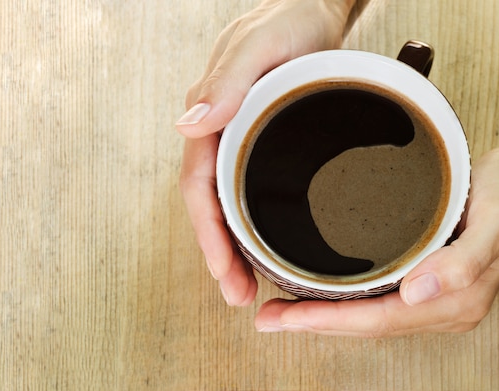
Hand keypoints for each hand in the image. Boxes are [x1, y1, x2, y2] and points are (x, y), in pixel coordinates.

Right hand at [177, 0, 354, 305]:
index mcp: (212, 115)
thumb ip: (226, 82)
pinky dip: (250, 223)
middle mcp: (219, 132)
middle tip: (238, 296)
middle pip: (210, 204)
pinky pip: (246, 189)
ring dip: (233, 246)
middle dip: (219, 254)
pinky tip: (263, 244)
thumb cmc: (290, 20)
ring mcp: (237, 138)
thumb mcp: (261, 44)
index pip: (198, 186)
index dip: (208, 234)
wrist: (312, 7)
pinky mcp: (258, 141)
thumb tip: (186, 126)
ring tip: (248, 285)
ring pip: (226, 202)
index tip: (224, 273)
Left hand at [255, 146, 498, 335]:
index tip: (288, 317)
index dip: (330, 320)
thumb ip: (463, 261)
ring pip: (369, 316)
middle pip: (367, 324)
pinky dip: (345, 301)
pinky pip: (379, 300)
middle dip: (316, 324)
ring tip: (283, 311)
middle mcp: (443, 305)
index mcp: (457, 298)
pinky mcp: (427, 280)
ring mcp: (435, 296)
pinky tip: (322, 294)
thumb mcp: (497, 219)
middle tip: (269, 318)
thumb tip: (417, 294)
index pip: (380, 319)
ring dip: (325, 316)